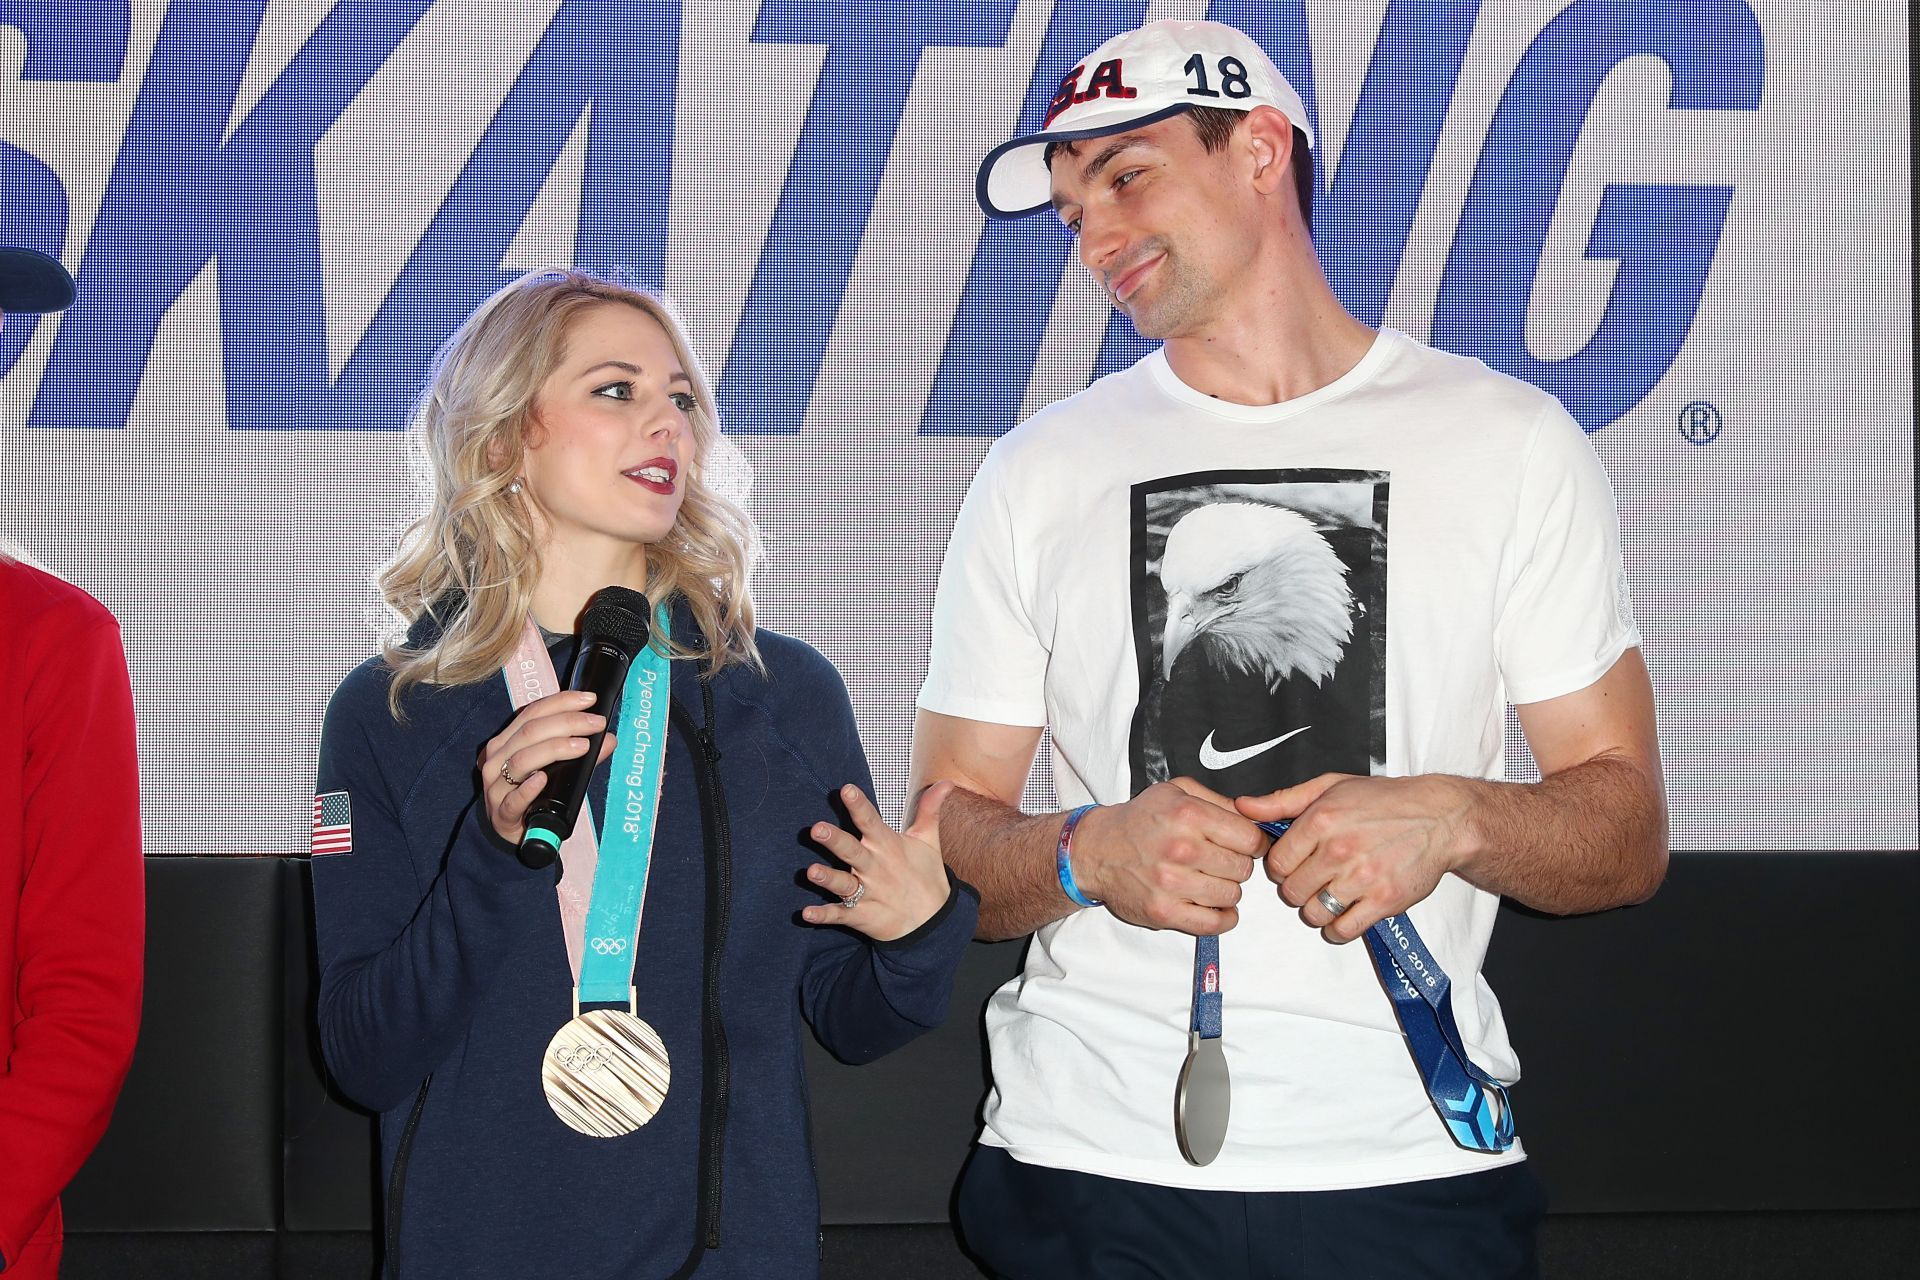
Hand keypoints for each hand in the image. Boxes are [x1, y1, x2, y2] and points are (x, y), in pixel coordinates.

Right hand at [478, 690, 615, 843]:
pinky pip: (513, 799)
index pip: (532, 713)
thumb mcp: (554, 768)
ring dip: (554, 749)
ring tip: (582, 746)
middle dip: (567, 722)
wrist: (513, 833)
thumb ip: (580, 754)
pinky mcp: (501, 813)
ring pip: (521, 760)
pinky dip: (528, 788)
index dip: (562, 702)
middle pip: (530, 732)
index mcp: (507, 741)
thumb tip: (609, 739)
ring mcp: (496, 786)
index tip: (589, 699)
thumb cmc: (532, 793)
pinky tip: (543, 779)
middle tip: (596, 723)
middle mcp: (497, 758)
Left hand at [804, 782, 953, 941]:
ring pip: (844, 884)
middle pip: (852, 851)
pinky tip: (806, 913)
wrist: (933, 922)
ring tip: (810, 872)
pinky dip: (824, 915)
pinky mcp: (862, 916)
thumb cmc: (926, 875)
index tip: (846, 789)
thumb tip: (946, 781)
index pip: (871, 821)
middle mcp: (875, 868)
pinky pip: (840, 915)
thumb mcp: (929, 840)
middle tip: (816, 829)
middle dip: (835, 841)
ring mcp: (868, 893)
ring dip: (828, 879)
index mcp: (887, 846)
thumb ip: (929, 809)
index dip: (859, 805)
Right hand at [1072, 779, 1266, 935]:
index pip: (1250, 838)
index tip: (1244, 846)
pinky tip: (1214, 905)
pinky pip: (1214, 923)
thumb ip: (1218, 801)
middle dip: (1236, 865)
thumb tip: (1255, 817)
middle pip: (1243, 868)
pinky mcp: (1164, 912)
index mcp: (1188, 815)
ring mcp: (1172, 883)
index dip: (1252, 843)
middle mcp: (1181, 848)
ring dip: (1226, 890)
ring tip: (1209, 880)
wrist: (1095, 850)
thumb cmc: (1137, 821)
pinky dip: (1223, 917)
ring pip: (1232, 895)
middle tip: (1219, 862)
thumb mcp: (1176, 792)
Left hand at [1237, 773, 1472, 942]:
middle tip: (1314, 880)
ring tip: (1330, 895)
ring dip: (1317, 910)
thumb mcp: (1330, 787)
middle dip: (1298, 889)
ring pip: (1314, 914)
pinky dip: (1338, 928)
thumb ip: (1283, 801)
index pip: (1276, 863)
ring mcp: (1362, 877)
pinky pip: (1343, 930)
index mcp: (1321, 820)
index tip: (1295, 864)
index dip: (1281, 867)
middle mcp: (1339, 849)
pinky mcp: (1384, 901)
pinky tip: (1344, 913)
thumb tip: (1242, 806)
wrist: (1440, 818)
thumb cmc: (1384, 800)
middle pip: (1292, 892)